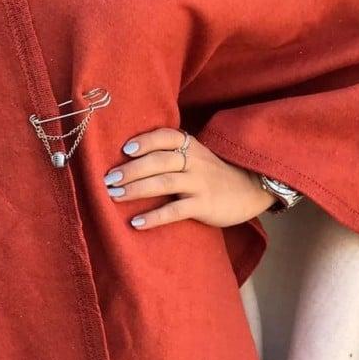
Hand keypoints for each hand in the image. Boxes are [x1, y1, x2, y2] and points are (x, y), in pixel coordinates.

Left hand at [102, 127, 276, 229]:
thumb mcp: (196, 157)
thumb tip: (130, 158)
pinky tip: (136, 223)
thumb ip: (171, 153)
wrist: (250, 190)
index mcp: (190, 146)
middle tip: (108, 179)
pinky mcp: (203, 205)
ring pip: (164, 182)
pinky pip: (175, 210)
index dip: (145, 141)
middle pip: (158, 161)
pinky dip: (154, 217)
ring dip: (136, 189)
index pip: (165, 137)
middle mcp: (194, 161)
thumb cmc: (213, 174)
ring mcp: (199, 183)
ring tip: (114, 195)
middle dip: (130, 170)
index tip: (125, 150)